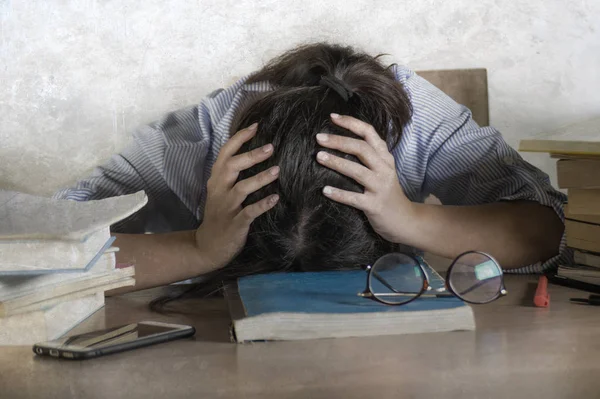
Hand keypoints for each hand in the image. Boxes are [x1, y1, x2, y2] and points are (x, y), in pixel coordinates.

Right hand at [195, 123, 279, 268]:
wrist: (208, 246)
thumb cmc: (219, 214)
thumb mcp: (219, 191)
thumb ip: (231, 174)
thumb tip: (253, 152)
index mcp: (216, 180)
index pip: (225, 154)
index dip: (239, 139)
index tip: (256, 126)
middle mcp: (219, 190)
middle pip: (232, 167)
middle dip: (251, 155)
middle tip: (270, 147)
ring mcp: (227, 207)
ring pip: (242, 188)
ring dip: (260, 178)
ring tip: (277, 170)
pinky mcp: (235, 223)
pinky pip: (250, 212)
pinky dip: (262, 204)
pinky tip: (275, 198)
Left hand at [315, 114, 414, 242]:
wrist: (405, 220)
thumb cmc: (387, 193)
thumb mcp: (383, 170)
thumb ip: (369, 156)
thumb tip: (340, 141)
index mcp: (385, 158)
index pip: (369, 133)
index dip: (351, 123)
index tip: (332, 117)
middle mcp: (384, 169)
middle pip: (361, 149)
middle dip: (339, 141)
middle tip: (319, 138)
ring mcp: (381, 187)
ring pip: (357, 171)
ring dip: (337, 162)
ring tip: (319, 157)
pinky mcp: (375, 206)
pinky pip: (354, 198)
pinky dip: (339, 194)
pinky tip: (325, 190)